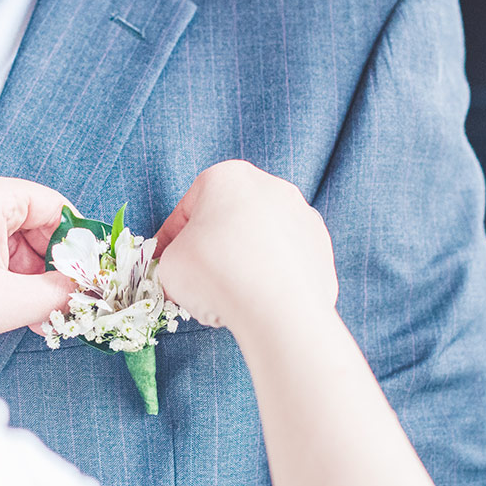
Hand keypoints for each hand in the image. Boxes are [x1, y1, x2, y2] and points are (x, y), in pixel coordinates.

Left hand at [0, 170, 73, 354]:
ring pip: (4, 233)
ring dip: (22, 271)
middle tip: (59, 302)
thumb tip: (84, 289)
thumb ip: (58, 292)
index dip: (74, 243)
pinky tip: (4, 302)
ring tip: (30, 312)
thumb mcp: (8, 303)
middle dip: (46, 263)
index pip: (51, 205)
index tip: (87, 274)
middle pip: (28, 219)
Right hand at [154, 160, 338, 335]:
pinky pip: (285, 261)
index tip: (165, 262)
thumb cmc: (215, 274)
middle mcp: (271, 187)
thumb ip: (171, 260)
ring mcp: (302, 216)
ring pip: (260, 240)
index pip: (188, 208)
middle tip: (197, 281)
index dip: (171, 239)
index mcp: (228, 177)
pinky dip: (271, 277)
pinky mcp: (321, 247)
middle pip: (228, 220)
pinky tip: (258, 301)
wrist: (277, 308)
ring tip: (228, 297)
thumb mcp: (169, 264)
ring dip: (242, 262)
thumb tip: (183, 273)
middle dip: (210, 249)